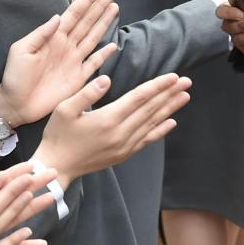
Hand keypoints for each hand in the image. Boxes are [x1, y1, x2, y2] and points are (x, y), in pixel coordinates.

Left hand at [0, 0, 120, 127]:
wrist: (16, 105)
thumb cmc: (14, 77)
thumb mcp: (21, 51)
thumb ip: (40, 34)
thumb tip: (57, 17)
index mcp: (53, 37)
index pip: (74, 14)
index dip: (87, 0)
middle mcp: (67, 45)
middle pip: (87, 21)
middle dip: (100, 5)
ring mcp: (74, 61)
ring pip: (93, 37)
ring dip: (104, 22)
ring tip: (115, 7)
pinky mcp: (79, 78)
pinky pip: (95, 63)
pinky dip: (105, 55)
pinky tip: (114, 45)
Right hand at [34, 73, 191, 187]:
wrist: (56, 167)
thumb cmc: (58, 135)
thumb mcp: (64, 109)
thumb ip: (87, 92)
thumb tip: (107, 79)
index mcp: (108, 119)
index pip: (140, 98)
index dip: (158, 86)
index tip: (174, 76)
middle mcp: (120, 133)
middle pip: (151, 109)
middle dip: (170, 94)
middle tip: (187, 81)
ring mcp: (124, 146)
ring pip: (152, 123)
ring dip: (169, 109)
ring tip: (184, 96)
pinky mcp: (123, 154)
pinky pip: (147, 140)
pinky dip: (160, 130)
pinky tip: (172, 122)